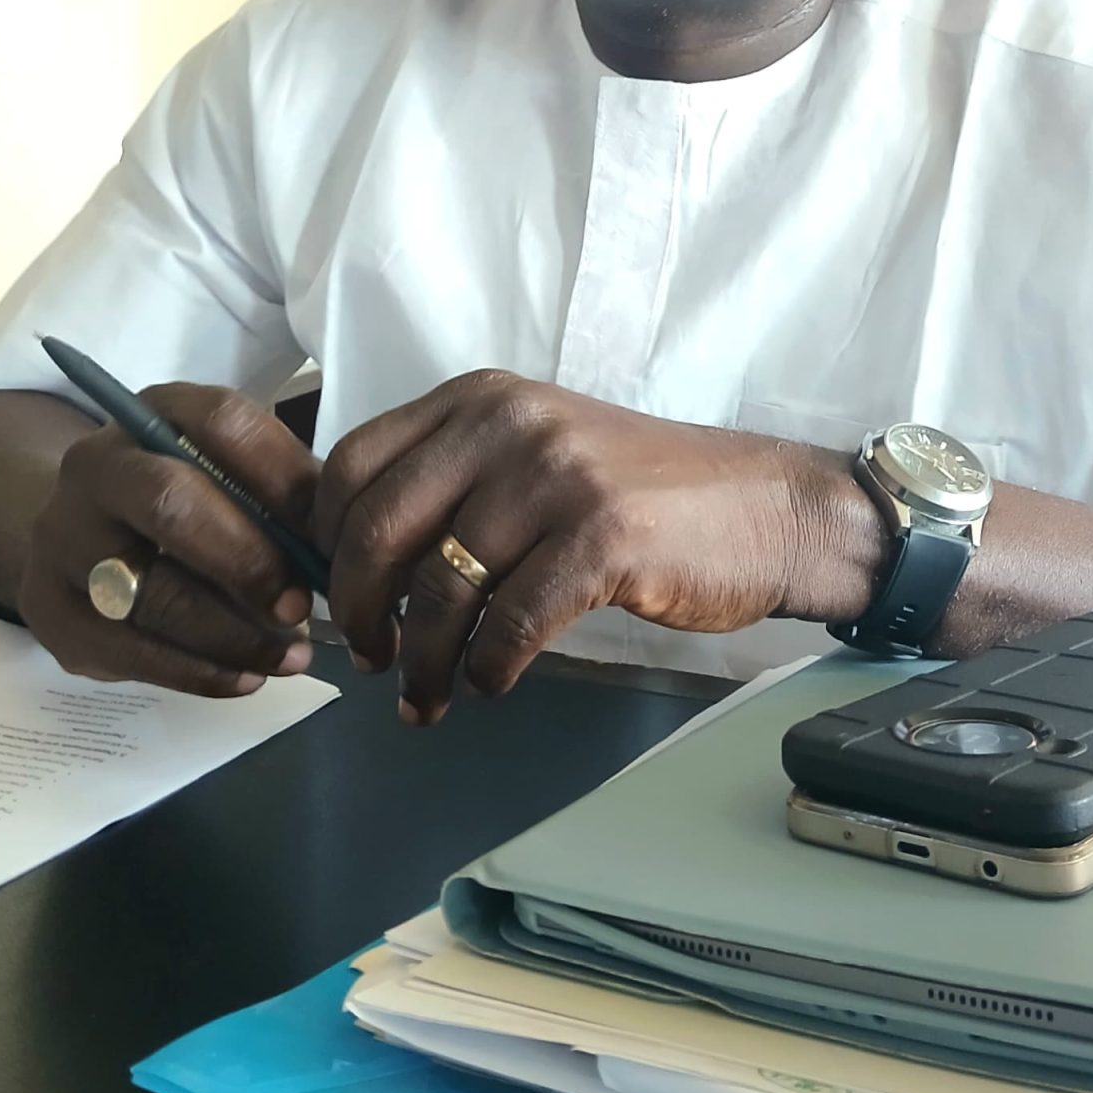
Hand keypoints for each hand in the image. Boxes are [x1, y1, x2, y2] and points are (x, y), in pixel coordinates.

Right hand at [17, 385, 324, 696]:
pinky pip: (129, 653)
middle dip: (247, 561)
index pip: (221, 423)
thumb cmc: (184, 501)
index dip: (282, 477)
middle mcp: (96, 466)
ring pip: (150, 592)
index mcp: (154, 414)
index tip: (329, 534)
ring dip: (233, 633)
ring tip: (291, 657)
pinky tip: (246, 679)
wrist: (81, 535)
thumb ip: (281, 497)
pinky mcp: (49, 613)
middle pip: (171, 503)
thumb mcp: (228, 475)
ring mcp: (62, 539)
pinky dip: (198, 672)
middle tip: (299, 605)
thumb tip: (342, 548)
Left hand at [312, 370, 887, 722]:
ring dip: (422, 661)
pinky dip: (487, 670)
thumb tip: (359, 565)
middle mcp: (511, 422)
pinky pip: (508, 625)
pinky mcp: (603, 536)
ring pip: (439, 588)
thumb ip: (456, 482)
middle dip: (358, 610)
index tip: (335, 595)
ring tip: (427, 694)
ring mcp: (558, 475)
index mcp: (482, 398)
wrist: (766, 506)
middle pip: (377, 526)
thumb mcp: (539, 452)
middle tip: (371, 657)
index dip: (326, 543)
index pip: (353, 462)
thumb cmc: (645, 493)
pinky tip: (492, 682)